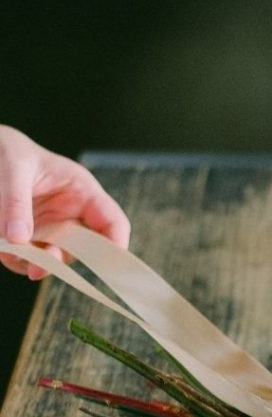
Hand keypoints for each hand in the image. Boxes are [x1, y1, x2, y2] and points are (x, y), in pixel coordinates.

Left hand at [0, 125, 130, 278]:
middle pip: (84, 249)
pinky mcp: (33, 237)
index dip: (115, 246)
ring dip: (34, 261)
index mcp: (83, 191)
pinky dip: (17, 260)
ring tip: (8, 251)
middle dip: (60, 259)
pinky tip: (4, 248)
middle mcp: (72, 214)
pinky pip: (31, 258)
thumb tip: (18, 238)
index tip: (104, 267)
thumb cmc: (7, 149)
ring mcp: (53, 228)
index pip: (113, 223)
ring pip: (55, 258)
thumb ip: (16, 202)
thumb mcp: (13, 167)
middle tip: (36, 267)